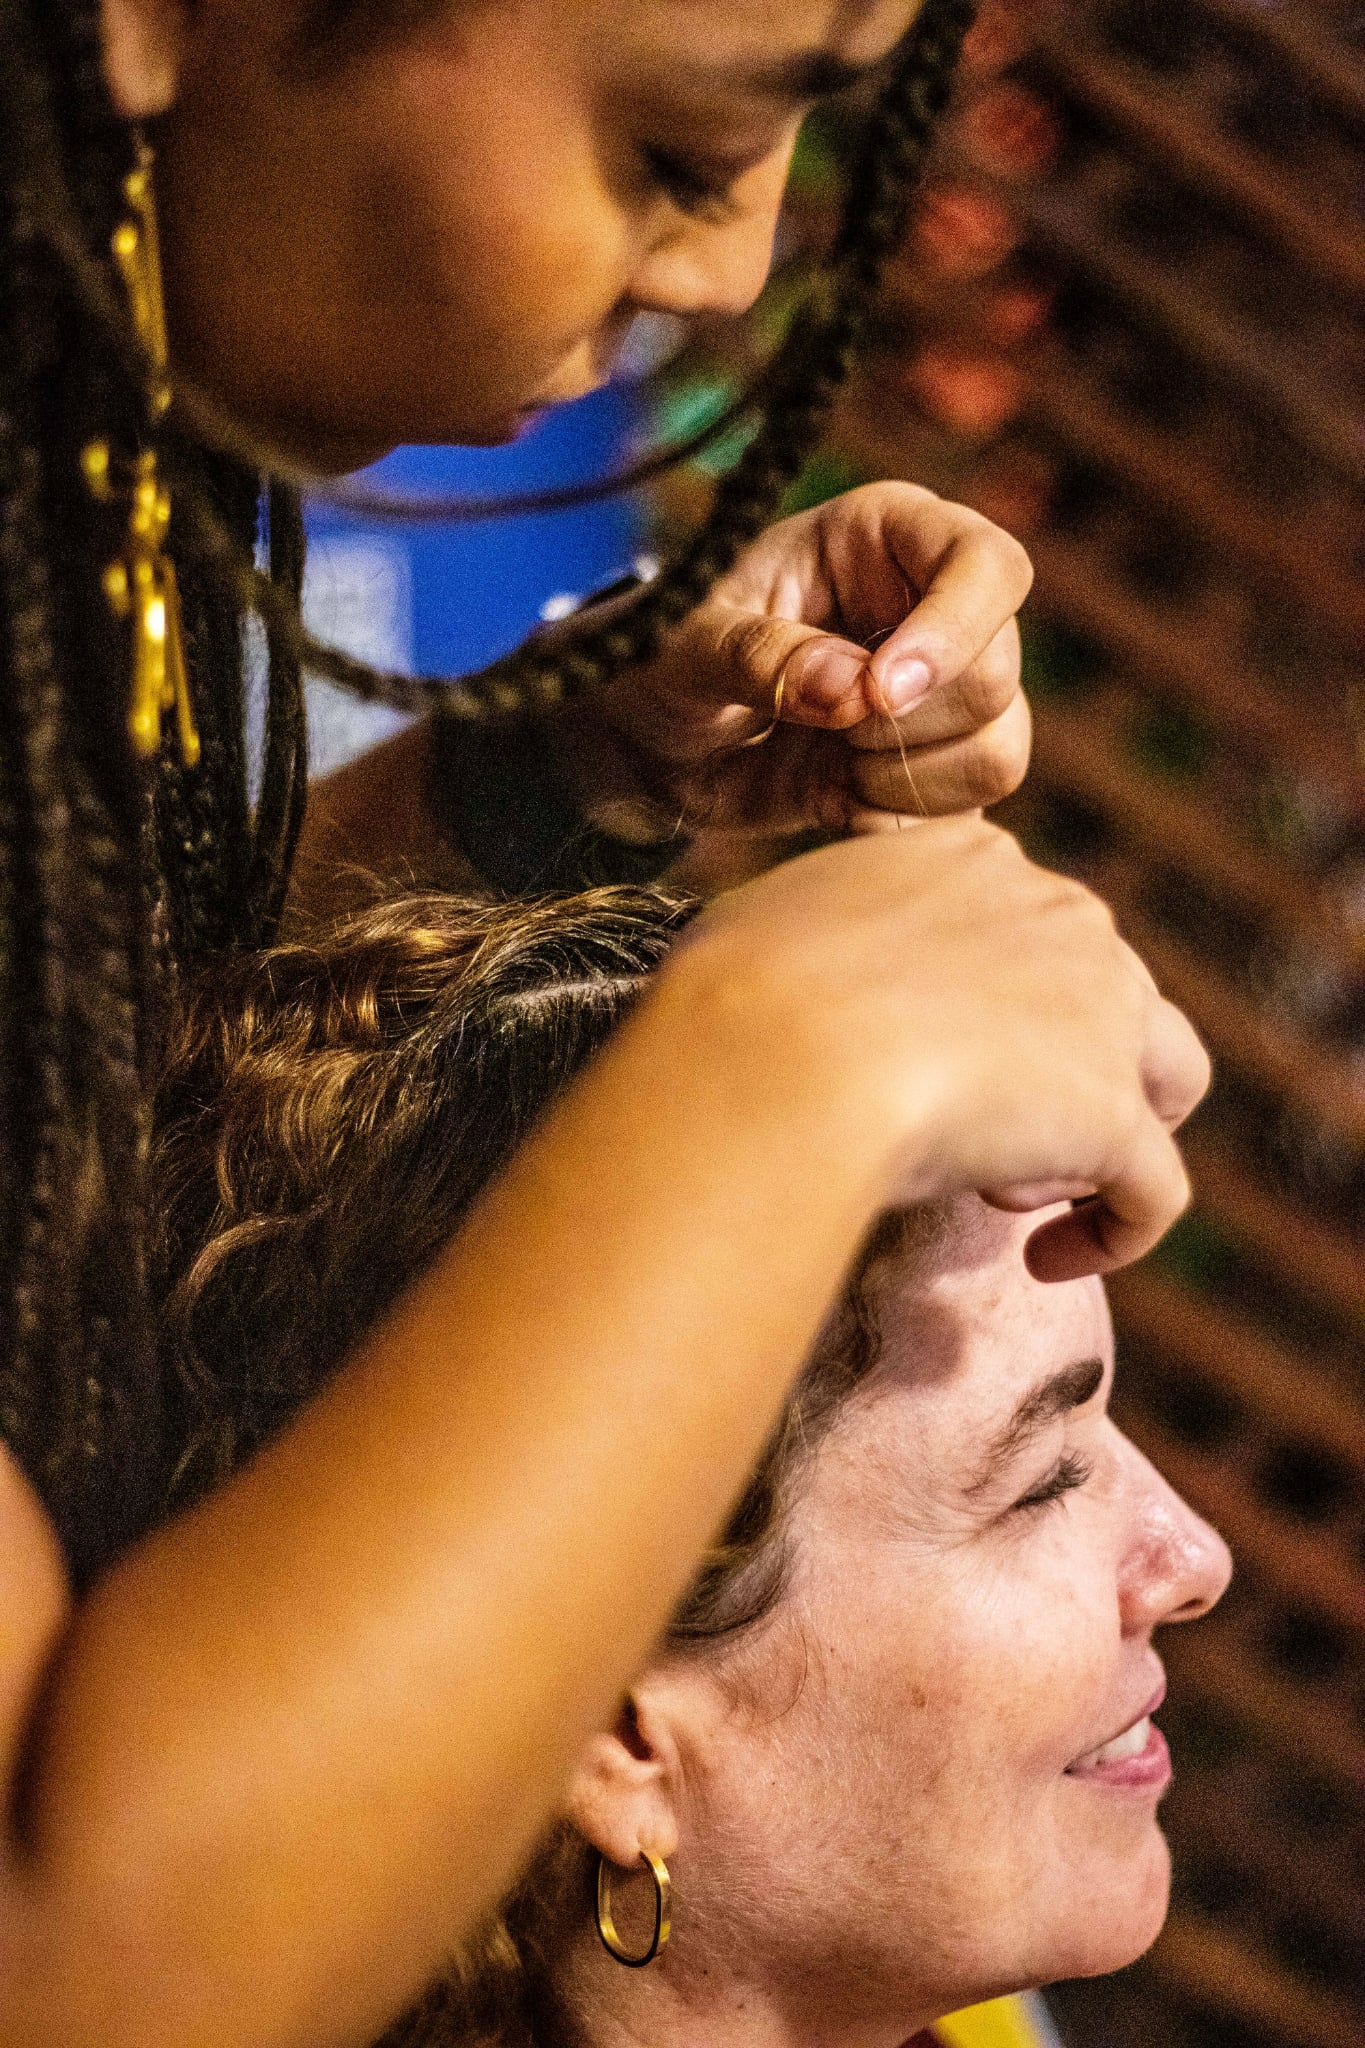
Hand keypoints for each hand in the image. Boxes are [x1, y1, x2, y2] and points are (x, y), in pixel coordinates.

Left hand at [568, 483, 1033, 841]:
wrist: (642, 747)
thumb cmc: (657, 661)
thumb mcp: (681, 645)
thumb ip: (758, 654)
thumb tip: (852, 688)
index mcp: (880, 539)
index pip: (985, 564)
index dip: (952, 632)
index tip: (877, 694)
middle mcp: (928, 607)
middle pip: (996, 673)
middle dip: (903, 725)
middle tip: (823, 730)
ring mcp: (938, 694)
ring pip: (996, 750)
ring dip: (905, 779)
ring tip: (829, 768)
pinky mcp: (929, 768)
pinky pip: (965, 811)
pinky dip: (898, 822)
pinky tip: (836, 804)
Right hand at [671, 818, 1209, 1280]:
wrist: (779, 1051)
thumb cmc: (737, 992)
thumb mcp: (763, 925)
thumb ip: (810, 939)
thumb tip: (782, 979)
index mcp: (970, 858)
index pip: (1021, 921)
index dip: (985, 997)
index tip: (920, 1055)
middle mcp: (1059, 912)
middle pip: (1099, 993)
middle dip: (1043, 1065)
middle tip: (958, 1133)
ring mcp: (1102, 1009)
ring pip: (1165, 1074)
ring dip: (1105, 1132)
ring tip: (1017, 1191)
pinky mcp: (1114, 1113)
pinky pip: (1154, 1191)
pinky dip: (1113, 1233)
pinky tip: (1047, 1265)